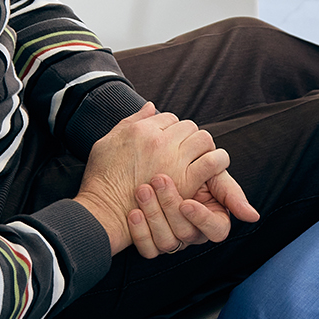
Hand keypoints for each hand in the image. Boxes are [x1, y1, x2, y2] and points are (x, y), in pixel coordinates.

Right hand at [73, 104, 238, 254]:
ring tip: (200, 158)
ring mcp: (173, 160)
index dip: (172, 130)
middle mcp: (158, 141)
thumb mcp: (107, 142)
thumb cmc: (101, 181)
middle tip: (188, 151)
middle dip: (189, 137)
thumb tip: (151, 106)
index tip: (171, 142)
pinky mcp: (185, 181)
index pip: (169, 118)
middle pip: (188, 126)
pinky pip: (212, 162)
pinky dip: (217, 162)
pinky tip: (213, 168)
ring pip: (203, 139)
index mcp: (140, 130)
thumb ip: (130, 121)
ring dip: (204, 148)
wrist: (104, 212)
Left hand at [127, 172, 253, 258]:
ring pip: (166, 241)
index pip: (216, 230)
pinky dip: (139, 231)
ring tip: (143, 189)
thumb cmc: (191, 172)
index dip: (202, 219)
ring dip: (154, 214)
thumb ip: (230, 193)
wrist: (156, 169)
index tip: (187, 203)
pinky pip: (147, 250)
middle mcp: (193, 235)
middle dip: (170, 206)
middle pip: (186, 233)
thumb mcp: (212, 177)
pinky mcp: (151, 246)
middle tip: (158, 179)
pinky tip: (133, 212)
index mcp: (212, 221)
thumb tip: (252, 217)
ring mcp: (172, 242)